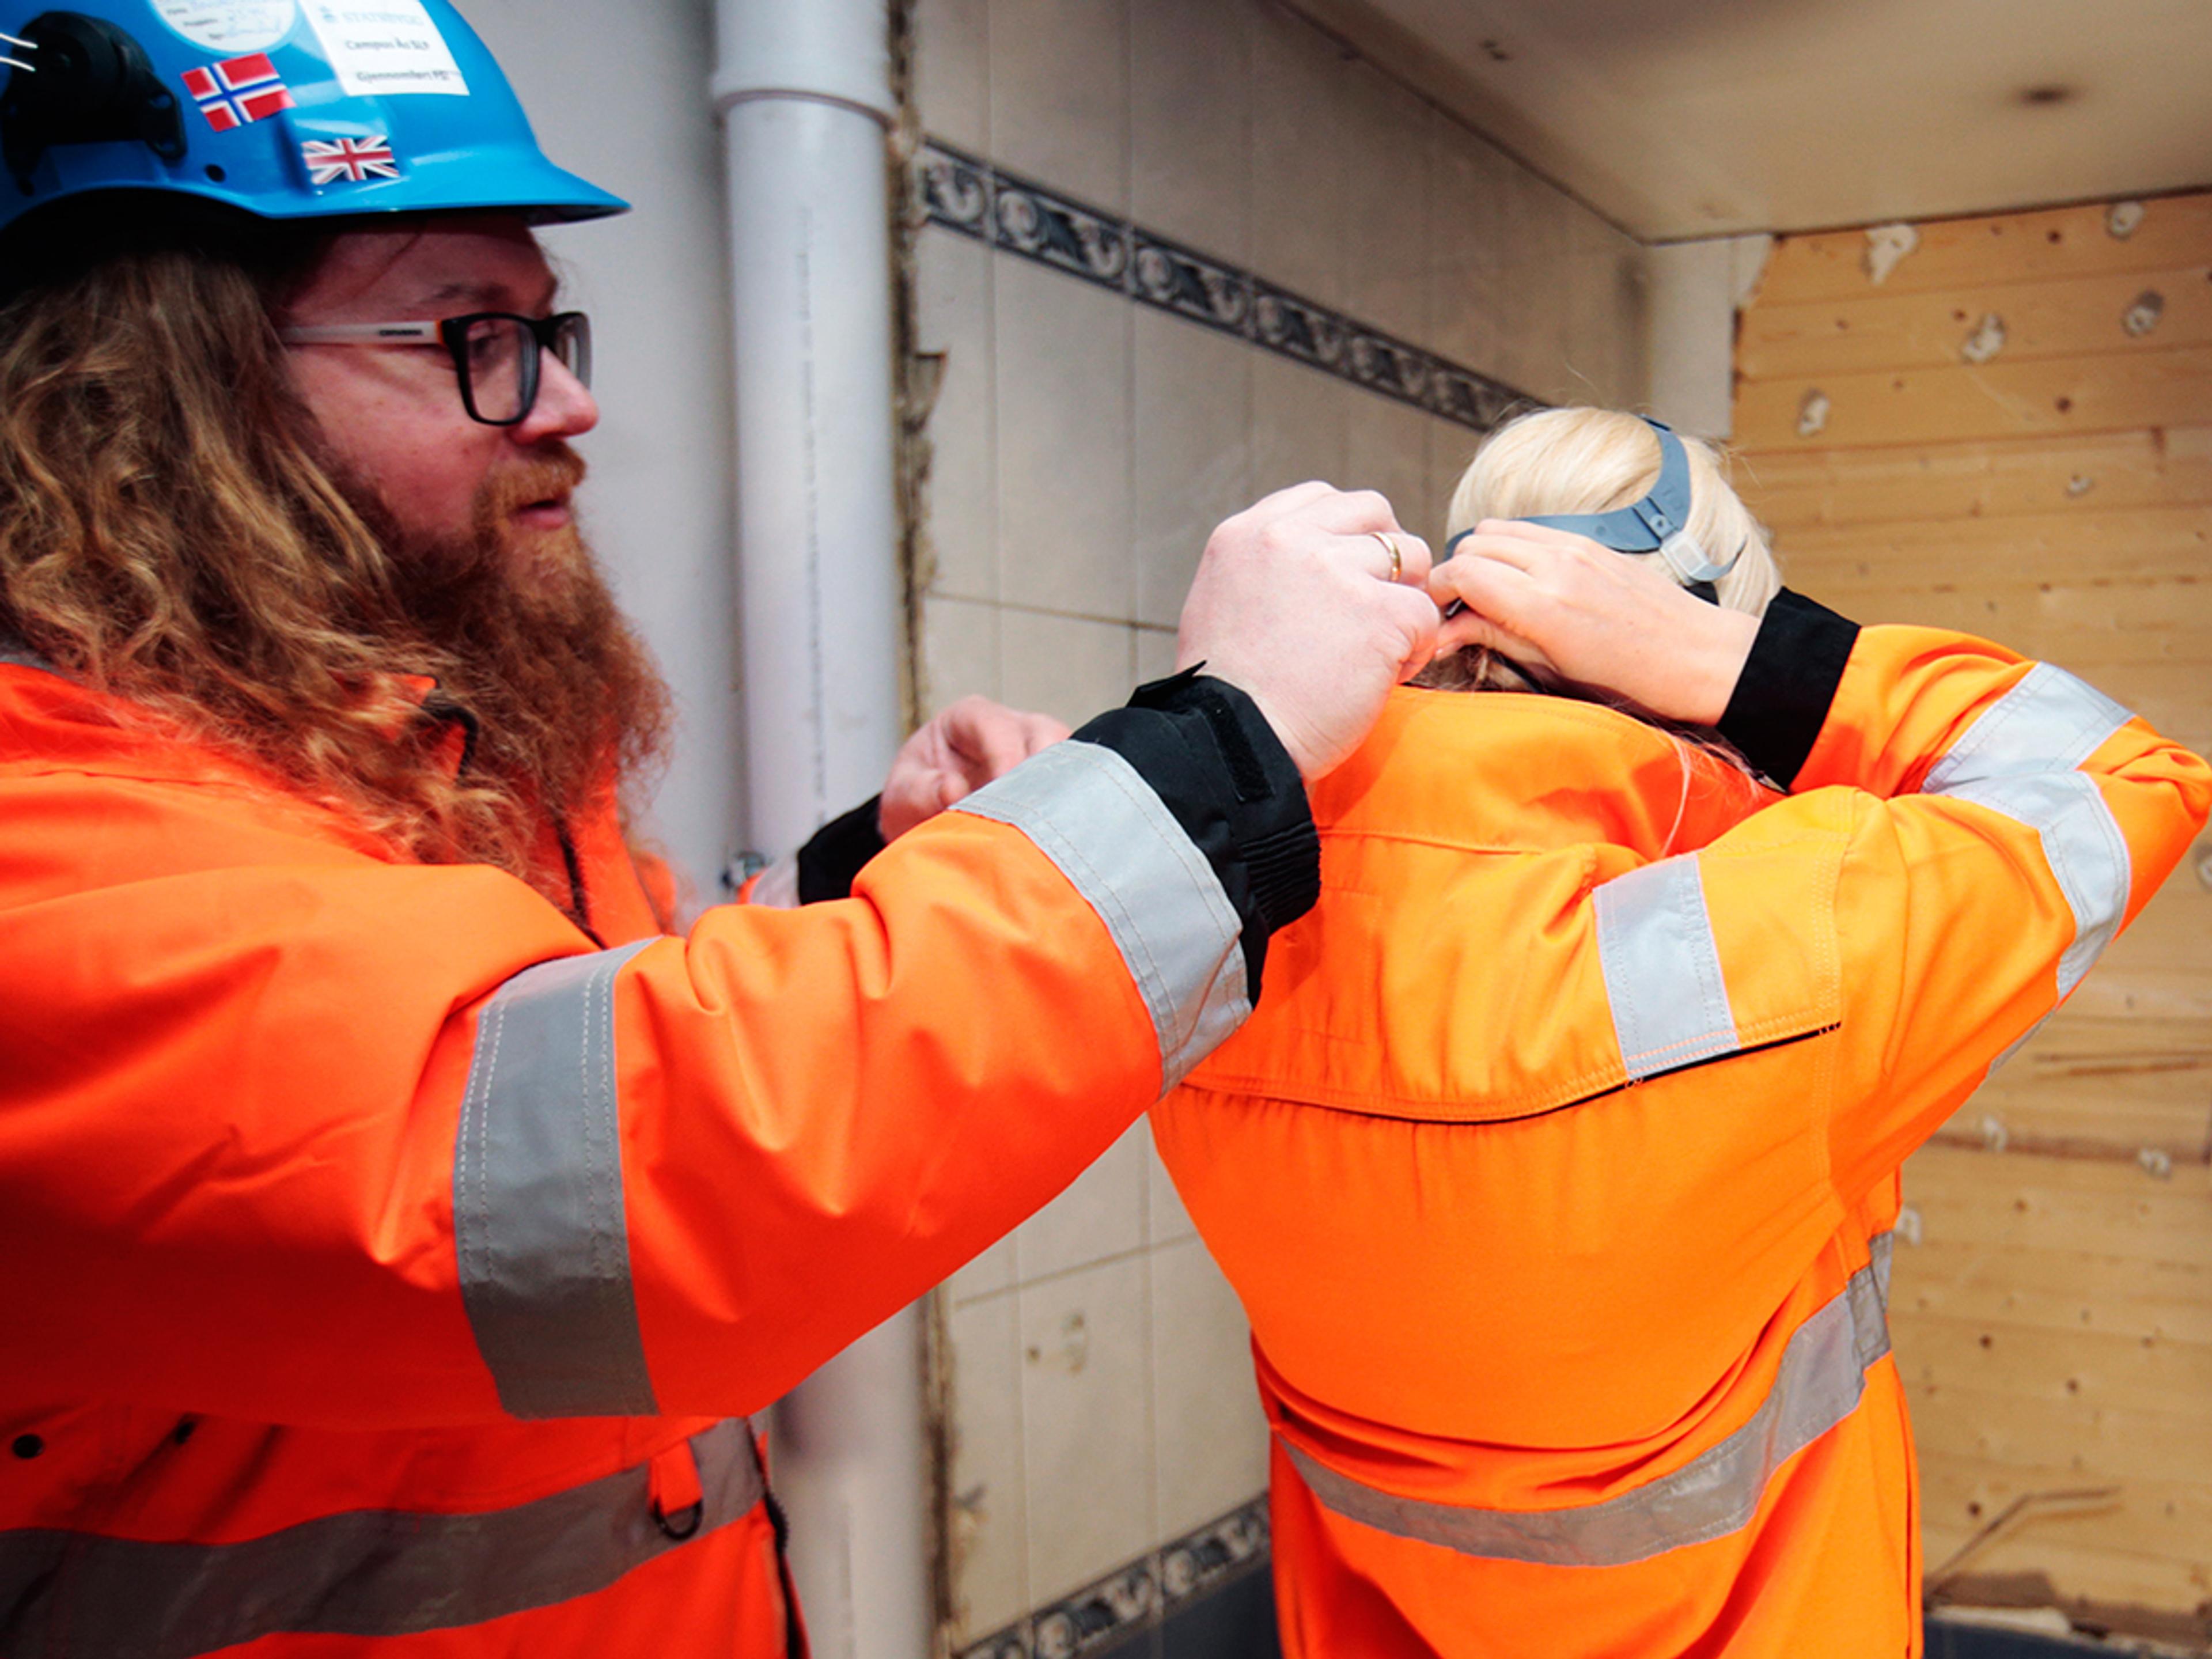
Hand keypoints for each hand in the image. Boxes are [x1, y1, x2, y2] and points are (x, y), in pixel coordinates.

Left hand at [879, 696, 1071, 840]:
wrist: (926, 822)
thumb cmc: (916, 799)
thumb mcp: (902, 796)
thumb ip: (921, 791)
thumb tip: (954, 790)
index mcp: (971, 718)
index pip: (998, 728)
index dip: (1005, 761)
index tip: (1001, 795)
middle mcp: (1012, 727)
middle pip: (1046, 735)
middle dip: (1041, 778)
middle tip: (1031, 820)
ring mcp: (1040, 752)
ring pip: (1070, 761)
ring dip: (1061, 796)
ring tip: (1047, 833)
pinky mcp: (1056, 782)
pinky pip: (1077, 788)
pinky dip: (1070, 812)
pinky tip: (1059, 839)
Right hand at [1176, 483, 1439, 780]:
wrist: (1232, 747)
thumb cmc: (1229, 695)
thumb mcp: (1223, 602)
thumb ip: (1267, 566)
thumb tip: (1317, 560)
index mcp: (1246, 533)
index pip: (1323, 498)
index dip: (1348, 536)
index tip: (1347, 577)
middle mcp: (1287, 539)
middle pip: (1374, 513)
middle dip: (1386, 557)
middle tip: (1375, 609)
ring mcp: (1334, 570)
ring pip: (1411, 556)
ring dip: (1404, 601)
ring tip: (1376, 650)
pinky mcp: (1377, 612)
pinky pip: (1424, 613)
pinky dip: (1415, 649)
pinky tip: (1384, 678)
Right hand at [1429, 521, 1758, 725]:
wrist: (1696, 656)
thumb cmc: (1630, 678)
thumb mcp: (1552, 669)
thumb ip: (1494, 638)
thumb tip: (1444, 632)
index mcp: (1543, 606)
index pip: (1462, 573)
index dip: (1437, 593)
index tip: (1436, 617)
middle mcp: (1556, 566)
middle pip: (1472, 545)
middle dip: (1455, 574)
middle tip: (1458, 608)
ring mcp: (1575, 547)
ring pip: (1497, 529)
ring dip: (1481, 556)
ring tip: (1487, 591)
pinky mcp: (1590, 541)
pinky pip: (1531, 530)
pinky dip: (1511, 549)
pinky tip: (1521, 580)